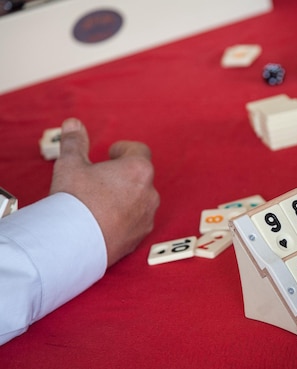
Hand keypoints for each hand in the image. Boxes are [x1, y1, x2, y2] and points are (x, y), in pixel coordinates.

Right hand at [50, 118, 159, 266]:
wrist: (75, 242)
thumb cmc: (75, 199)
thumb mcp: (70, 164)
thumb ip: (74, 141)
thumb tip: (73, 124)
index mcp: (138, 170)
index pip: (139, 150)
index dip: (124, 149)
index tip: (111, 154)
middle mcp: (150, 193)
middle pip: (141, 176)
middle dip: (123, 174)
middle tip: (101, 178)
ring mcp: (148, 216)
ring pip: (140, 200)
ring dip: (126, 197)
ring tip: (100, 201)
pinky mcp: (141, 236)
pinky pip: (136, 221)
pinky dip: (124, 218)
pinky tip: (104, 221)